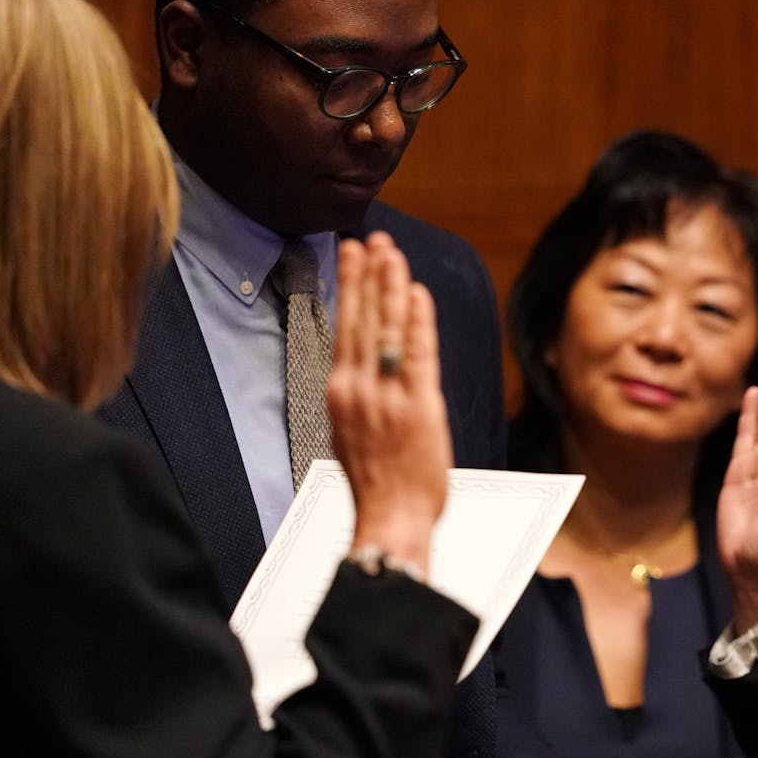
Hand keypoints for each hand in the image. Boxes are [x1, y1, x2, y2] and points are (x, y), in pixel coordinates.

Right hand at [327, 232, 451, 572]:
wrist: (390, 519)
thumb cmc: (378, 486)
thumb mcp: (353, 435)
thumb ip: (359, 398)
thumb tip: (361, 371)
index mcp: (340, 393)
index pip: (346, 328)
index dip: (351, 288)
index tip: (352, 254)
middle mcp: (357, 389)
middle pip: (363, 319)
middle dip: (369, 274)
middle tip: (374, 238)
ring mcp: (387, 396)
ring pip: (387, 329)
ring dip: (391, 286)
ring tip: (393, 253)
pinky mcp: (418, 406)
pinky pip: (417, 353)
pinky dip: (417, 321)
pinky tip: (416, 293)